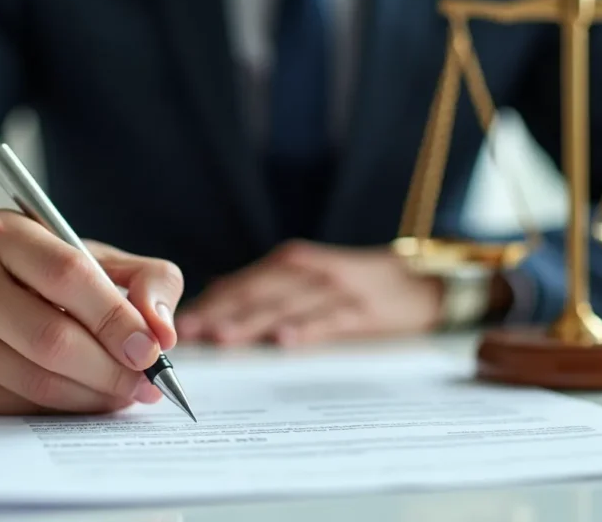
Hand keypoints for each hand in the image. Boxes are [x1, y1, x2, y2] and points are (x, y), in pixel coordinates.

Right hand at [0, 209, 184, 414]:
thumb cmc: (45, 275)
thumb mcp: (98, 257)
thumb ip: (147, 280)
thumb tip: (162, 333)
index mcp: (2, 232)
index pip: (67, 276)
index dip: (115, 318)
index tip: (152, 349)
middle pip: (51, 338)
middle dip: (111, 368)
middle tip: (148, 382)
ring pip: (39, 380)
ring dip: (96, 394)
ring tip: (129, 390)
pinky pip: (24, 405)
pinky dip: (69, 407)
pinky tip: (91, 396)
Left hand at [175, 241, 443, 345]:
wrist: (422, 280)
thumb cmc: (357, 282)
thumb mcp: (311, 276)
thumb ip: (268, 286)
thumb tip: (217, 297)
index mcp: (292, 262)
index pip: (242, 283)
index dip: (209, 302)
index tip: (179, 323)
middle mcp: (309, 270)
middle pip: (256, 293)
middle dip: (218, 313)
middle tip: (187, 334)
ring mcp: (335, 289)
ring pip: (286, 306)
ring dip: (251, 321)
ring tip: (221, 338)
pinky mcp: (362, 310)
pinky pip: (329, 320)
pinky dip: (306, 329)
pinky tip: (283, 340)